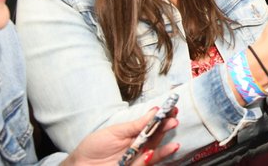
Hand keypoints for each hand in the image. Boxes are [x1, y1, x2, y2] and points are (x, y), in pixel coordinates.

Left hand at [65, 107, 179, 164]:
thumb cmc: (94, 147)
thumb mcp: (115, 132)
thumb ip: (135, 125)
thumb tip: (154, 111)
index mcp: (133, 133)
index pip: (151, 124)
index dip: (161, 116)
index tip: (171, 107)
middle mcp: (138, 145)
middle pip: (156, 134)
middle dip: (166, 124)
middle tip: (174, 115)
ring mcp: (137, 157)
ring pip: (156, 148)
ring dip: (166, 137)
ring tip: (174, 126)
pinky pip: (149, 162)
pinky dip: (159, 154)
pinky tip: (170, 147)